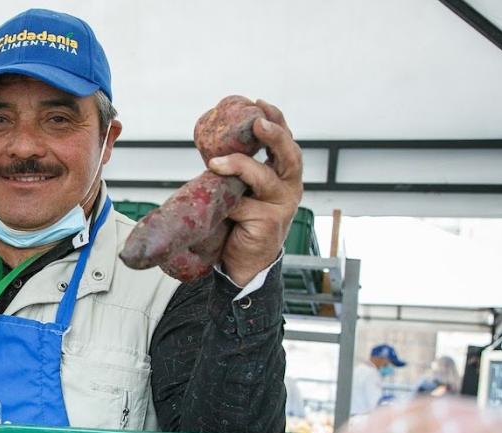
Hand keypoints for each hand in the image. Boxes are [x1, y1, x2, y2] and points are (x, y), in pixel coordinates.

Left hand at [208, 100, 302, 285]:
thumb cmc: (242, 219)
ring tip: (215, 163)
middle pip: (289, 154)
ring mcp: (282, 204)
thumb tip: (212, 143)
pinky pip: (244, 206)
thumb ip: (236, 168)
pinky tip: (221, 209)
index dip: (275, 120)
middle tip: (257, 123)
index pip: (284, 140)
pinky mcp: (270, 222)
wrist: (244, 260)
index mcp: (283, 172)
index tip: (259, 103)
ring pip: (263, 178)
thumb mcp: (240, 187)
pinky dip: (228, 205)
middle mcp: (289, 185)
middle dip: (274, 135)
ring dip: (238, 166)